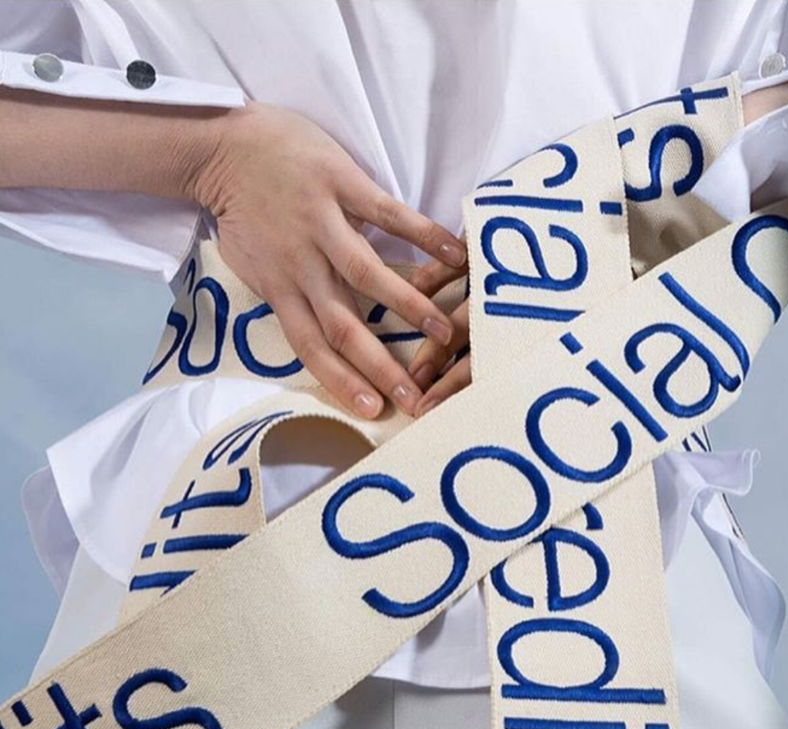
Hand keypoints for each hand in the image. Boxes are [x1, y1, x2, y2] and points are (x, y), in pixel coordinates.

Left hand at [190, 99, 466, 418]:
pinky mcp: (338, 184)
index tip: (374, 410)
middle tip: (414, 397)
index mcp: (280, 288)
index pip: (311, 346)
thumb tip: (322, 327)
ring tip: (443, 334)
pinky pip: (385, 213)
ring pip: (364, 275)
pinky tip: (453, 255)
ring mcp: (320, 224)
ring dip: (406, 307)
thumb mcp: (254, 265)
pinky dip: (420, 234)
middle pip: (341, 326)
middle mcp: (300, 265)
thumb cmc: (242, 211)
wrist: (220, 144)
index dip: (342, 381)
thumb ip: (290, 295)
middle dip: (378, 366)